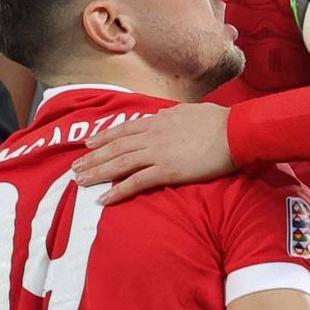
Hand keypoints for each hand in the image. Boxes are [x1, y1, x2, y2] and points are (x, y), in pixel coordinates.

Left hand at [65, 102, 237, 198]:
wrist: (235, 132)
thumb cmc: (218, 122)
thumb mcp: (189, 112)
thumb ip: (173, 116)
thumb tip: (166, 117)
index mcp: (158, 121)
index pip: (124, 130)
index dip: (103, 137)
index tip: (88, 144)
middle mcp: (152, 135)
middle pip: (115, 147)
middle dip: (92, 157)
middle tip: (74, 167)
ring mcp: (157, 153)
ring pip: (119, 163)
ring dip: (97, 173)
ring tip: (80, 181)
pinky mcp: (166, 170)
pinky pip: (136, 182)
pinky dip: (117, 191)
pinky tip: (103, 198)